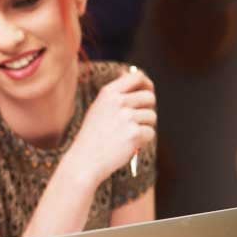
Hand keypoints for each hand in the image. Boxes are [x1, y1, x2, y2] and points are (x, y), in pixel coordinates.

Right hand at [63, 68, 155, 187]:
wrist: (85, 160)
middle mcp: (118, 102)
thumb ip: (117, 94)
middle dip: (147, 109)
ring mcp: (127, 117)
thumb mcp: (99, 108)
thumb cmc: (92, 136)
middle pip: (149, 97)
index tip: (147, 91)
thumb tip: (137, 77)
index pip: (137, 77)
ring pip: (151, 117)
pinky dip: (143, 141)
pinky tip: (128, 145)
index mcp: (108, 93)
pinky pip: (150, 133)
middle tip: (136, 121)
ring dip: (144, 127)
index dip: (146, 84)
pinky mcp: (134, 133)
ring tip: (126, 136)